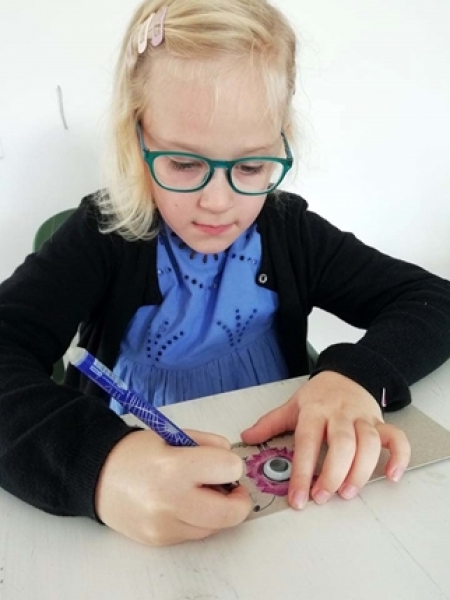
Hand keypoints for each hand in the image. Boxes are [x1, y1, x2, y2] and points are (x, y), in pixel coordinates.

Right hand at [95, 429, 251, 545]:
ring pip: (215, 526)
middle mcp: (170, 502)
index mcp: (174, 467)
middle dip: (238, 499)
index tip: (226, 462)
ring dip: (217, 510)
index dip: (232, 464)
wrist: (97, 477)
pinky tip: (184, 503)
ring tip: (202, 492)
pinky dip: (198, 519)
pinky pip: (194, 533)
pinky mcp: (160, 541)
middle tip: (232, 487)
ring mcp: (164, 526)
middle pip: (230, 513)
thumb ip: (207, 444)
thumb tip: (232, 460)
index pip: (229, 469)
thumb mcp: (173, 435)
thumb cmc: (134, 453)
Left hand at [241, 371, 410, 508]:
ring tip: (348, 492)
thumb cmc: (318, 396)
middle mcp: (339, 414)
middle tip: (323, 496)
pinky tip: (391, 475)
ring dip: (361, 471)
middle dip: (333, 474)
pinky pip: (396, 438)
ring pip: (369, 443)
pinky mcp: (380, 422)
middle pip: (341, 444)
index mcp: (314, 411)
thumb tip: (246, 437)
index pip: (307, 442)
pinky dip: (398, 457)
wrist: (346, 373)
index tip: (298, 498)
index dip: (302, 472)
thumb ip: (270, 423)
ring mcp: (362, 418)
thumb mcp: (291, 406)